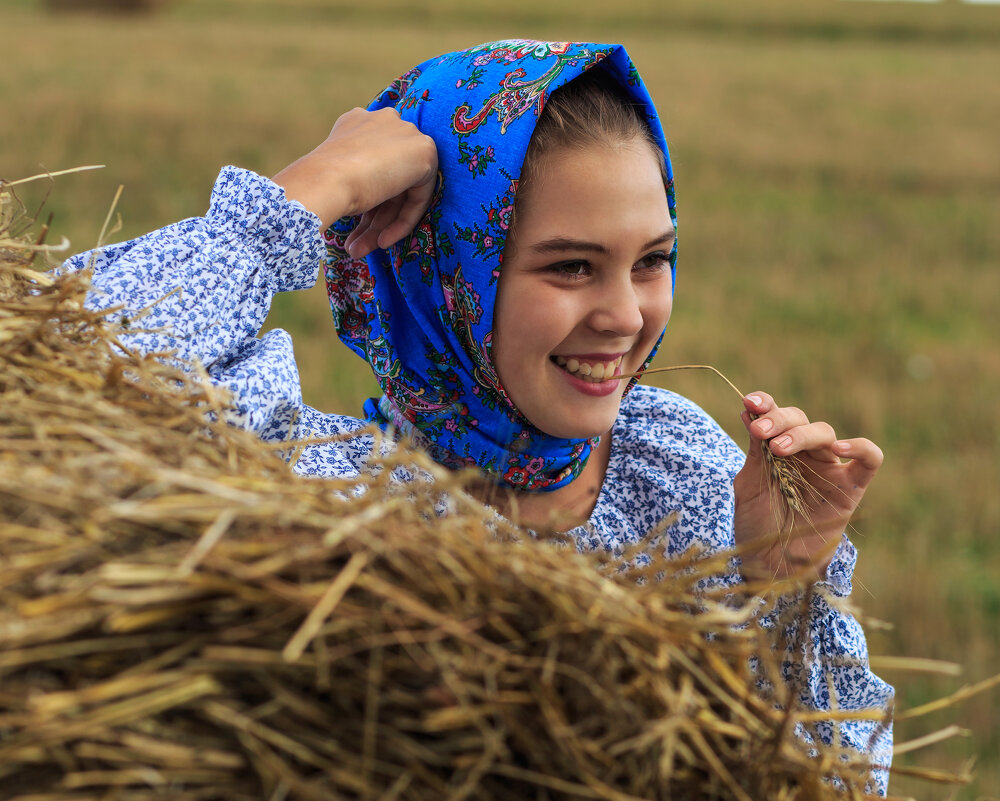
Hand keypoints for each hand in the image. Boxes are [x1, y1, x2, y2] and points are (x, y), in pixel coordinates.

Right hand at [273, 107, 437, 254]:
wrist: (323, 180)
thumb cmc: (318, 183)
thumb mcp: (334, 175)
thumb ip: (358, 178)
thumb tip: (367, 202)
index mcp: (358, 122)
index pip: (371, 165)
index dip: (365, 201)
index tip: (352, 225)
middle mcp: (384, 120)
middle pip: (387, 180)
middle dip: (373, 217)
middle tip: (355, 245)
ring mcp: (406, 133)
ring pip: (400, 191)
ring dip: (381, 225)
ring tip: (360, 250)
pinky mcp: (424, 151)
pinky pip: (419, 195)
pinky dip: (403, 221)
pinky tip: (383, 241)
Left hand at [732, 392, 882, 581]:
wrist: (772, 563)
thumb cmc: (757, 524)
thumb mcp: (749, 484)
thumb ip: (753, 452)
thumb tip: (747, 410)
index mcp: (777, 448)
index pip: (776, 416)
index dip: (766, 404)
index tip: (749, 402)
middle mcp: (804, 454)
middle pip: (800, 420)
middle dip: (779, 420)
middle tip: (760, 431)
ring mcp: (829, 469)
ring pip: (825, 434)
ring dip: (801, 434)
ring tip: (778, 449)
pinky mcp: (850, 489)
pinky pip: (869, 461)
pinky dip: (860, 448)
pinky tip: (839, 448)